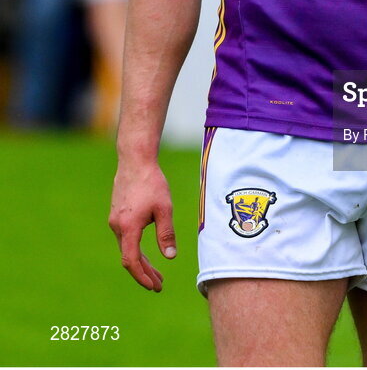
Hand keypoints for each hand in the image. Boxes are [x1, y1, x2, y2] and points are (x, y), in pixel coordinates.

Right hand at [109, 161, 176, 291]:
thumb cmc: (152, 183)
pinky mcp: (117, 215)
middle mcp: (117, 226)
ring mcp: (115, 220)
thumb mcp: (164, 209)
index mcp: (128, 227)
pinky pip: (125, 239)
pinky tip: (146, 252)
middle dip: (144, 273)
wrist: (135, 161)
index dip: (142, 276)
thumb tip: (171, 257)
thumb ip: (166, 234)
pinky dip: (136, 249)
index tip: (154, 286)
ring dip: (141, 261)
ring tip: (156, 272)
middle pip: (129, 257)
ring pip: (127, 248)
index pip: (131, 261)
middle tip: (158, 285)